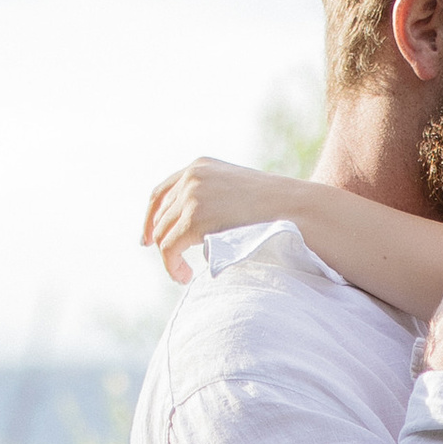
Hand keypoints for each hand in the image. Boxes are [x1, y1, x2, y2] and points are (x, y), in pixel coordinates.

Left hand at [142, 157, 290, 284]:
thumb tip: (189, 229)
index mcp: (200, 166)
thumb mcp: (236, 193)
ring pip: (161, 234)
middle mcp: (191, 176)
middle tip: (177, 266)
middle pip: (159, 216)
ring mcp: (192, 196)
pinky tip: (184, 277)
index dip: (150, 218)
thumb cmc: (275, 209)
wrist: (296, 210)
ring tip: (184, 274)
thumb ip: (211, 201)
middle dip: (162, 242)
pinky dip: (171, 266)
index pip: (160, 193)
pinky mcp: (194, 218)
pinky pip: (168, 249)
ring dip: (169, 258)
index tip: (146, 240)